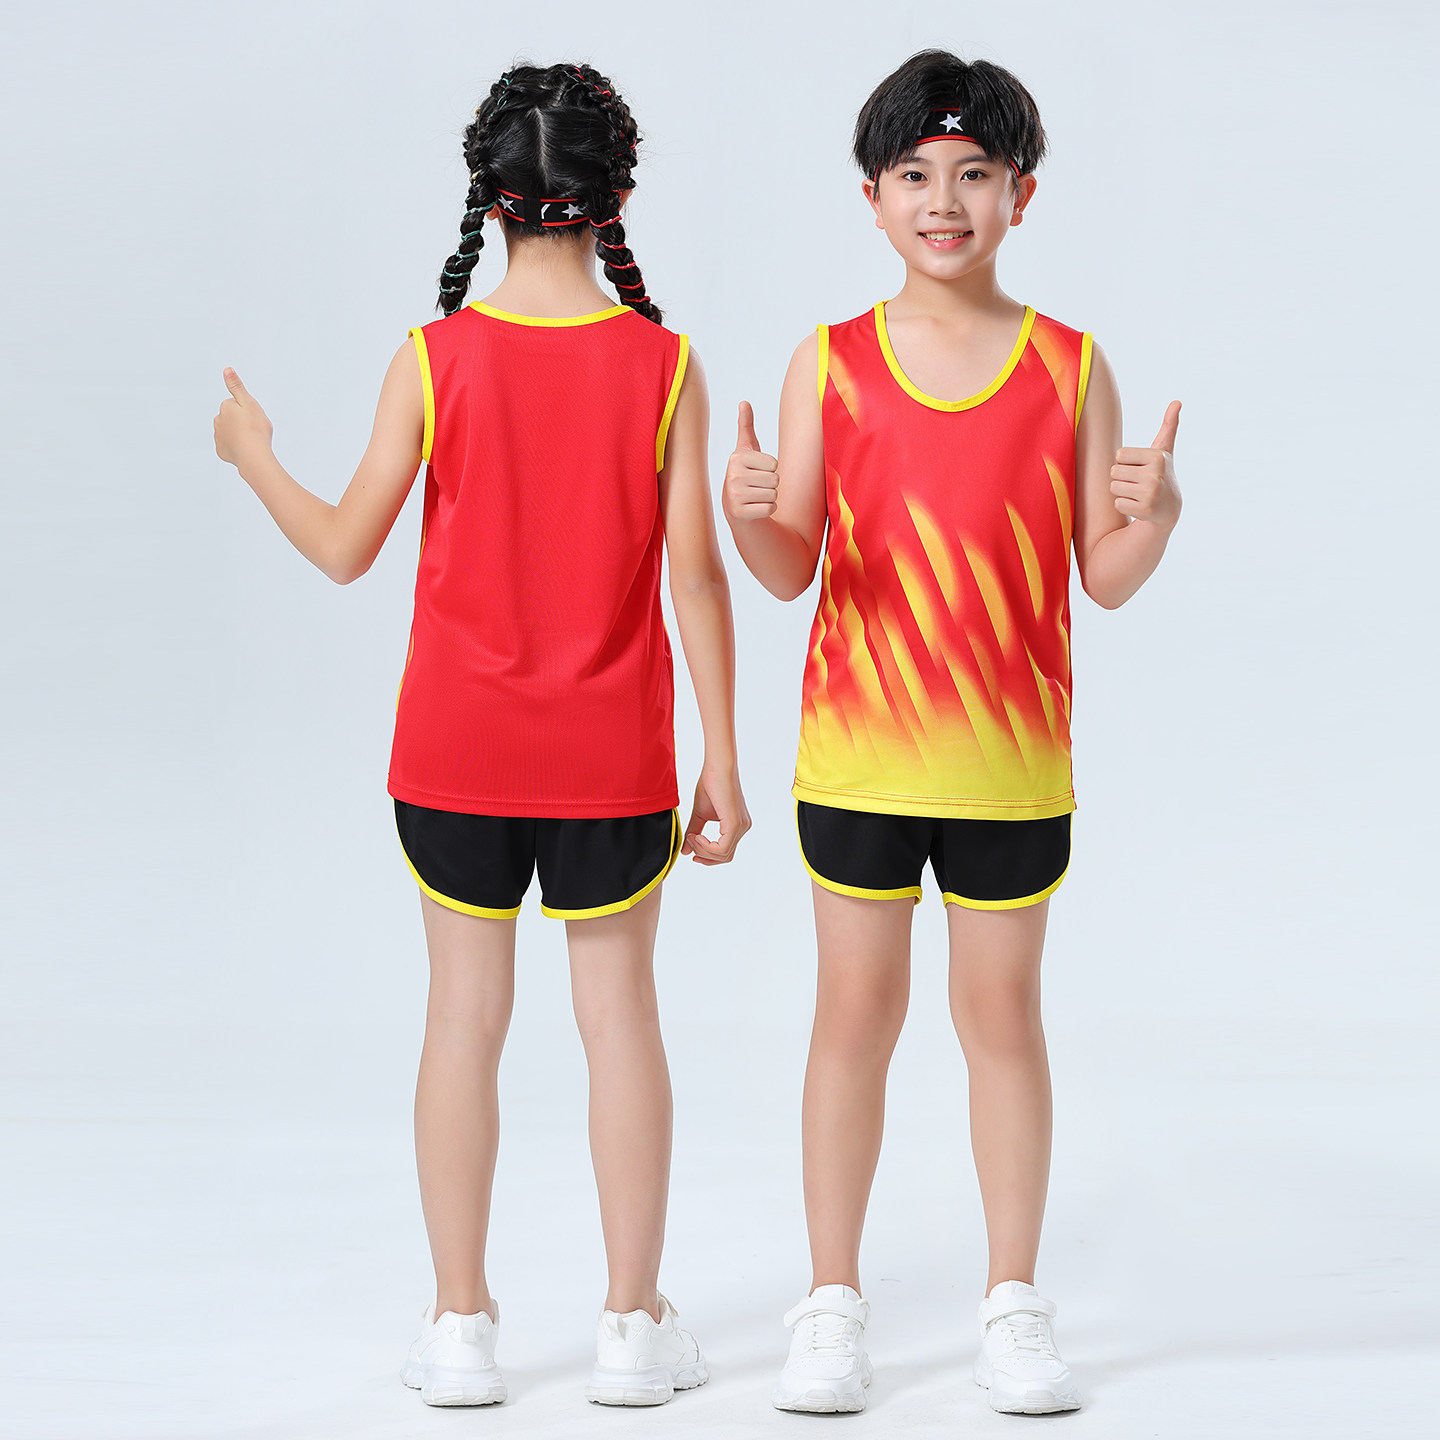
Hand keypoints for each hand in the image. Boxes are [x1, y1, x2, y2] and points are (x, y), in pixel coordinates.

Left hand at [213, 367, 274, 468]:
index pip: (236, 404)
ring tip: (251, 441)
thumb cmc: (255, 430)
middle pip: (232, 418)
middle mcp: (218, 420)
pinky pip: (229, 446)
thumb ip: (237, 386)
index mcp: (225, 407)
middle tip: (254, 429)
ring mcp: (218, 436)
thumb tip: (227, 369)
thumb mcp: (249, 403)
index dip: (248, 410)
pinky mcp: (221, 450)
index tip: (254, 418)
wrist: (253, 457)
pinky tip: (245, 450)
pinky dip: (237, 448)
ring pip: (230, 432)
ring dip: (239, 435)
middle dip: (241, 422)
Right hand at [681, 761, 750, 864]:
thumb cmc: (710, 785)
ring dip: (703, 850)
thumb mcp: (700, 814)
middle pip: (725, 857)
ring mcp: (741, 826)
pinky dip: (707, 846)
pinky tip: (696, 835)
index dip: (708, 856)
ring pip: (723, 854)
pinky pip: (722, 848)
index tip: (691, 850)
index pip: (725, 852)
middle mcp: (742, 827)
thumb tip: (685, 851)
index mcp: (736, 826)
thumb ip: (695, 831)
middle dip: (705, 856)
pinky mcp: (735, 824)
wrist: (717, 768)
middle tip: (690, 845)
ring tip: (691, 836)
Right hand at [722, 401, 779, 522]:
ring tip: (756, 496)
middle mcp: (733, 476)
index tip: (757, 471)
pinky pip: (770, 509)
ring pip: (774, 495)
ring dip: (770, 497)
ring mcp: (735, 496)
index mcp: (737, 458)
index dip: (771, 469)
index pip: (774, 464)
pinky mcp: (740, 513)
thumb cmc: (745, 474)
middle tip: (757, 486)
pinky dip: (767, 509)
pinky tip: (755, 507)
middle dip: (771, 484)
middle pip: (775, 480)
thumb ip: (746, 426)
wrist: (735, 507)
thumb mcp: (746, 450)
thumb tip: (744, 402)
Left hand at [1110, 401, 1181, 526]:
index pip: (1119, 455)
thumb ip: (1168, 426)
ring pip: (1114, 488)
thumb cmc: (1160, 473)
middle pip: (1114, 472)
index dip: (1125, 462)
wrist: (1169, 507)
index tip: (1140, 467)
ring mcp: (1151, 493)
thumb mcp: (1164, 450)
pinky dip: (1124, 505)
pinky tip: (1139, 505)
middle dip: (1122, 477)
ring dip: (1121, 491)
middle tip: (1138, 482)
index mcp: (1157, 457)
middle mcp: (1155, 474)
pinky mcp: (1145, 510)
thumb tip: (1177, 401)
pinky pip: (1117, 504)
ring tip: (1138, 492)